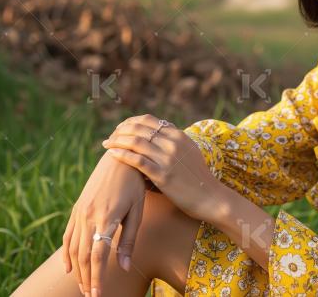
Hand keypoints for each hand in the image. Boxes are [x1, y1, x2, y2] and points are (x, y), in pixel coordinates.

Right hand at [62, 151, 147, 295]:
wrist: (119, 157)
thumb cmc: (134, 184)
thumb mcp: (137, 210)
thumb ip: (128, 239)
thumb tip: (123, 266)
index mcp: (105, 219)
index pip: (97, 257)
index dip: (97, 278)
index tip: (98, 295)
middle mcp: (88, 217)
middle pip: (83, 256)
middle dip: (86, 279)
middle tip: (91, 296)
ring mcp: (80, 212)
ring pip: (74, 248)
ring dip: (77, 270)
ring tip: (82, 286)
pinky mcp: (77, 208)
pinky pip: (68, 235)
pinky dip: (66, 253)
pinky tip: (68, 267)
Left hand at [101, 114, 222, 222]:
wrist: (211, 198)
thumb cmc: (198, 178)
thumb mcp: (190, 152)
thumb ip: (174, 142)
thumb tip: (157, 136)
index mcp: (179, 135)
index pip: (148, 120)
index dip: (130, 122)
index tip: (120, 129)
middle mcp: (173, 143)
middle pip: (139, 128)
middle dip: (120, 130)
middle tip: (110, 137)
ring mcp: (168, 159)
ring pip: (135, 142)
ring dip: (117, 140)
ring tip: (106, 144)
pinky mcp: (163, 175)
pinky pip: (137, 160)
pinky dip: (122, 155)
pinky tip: (112, 154)